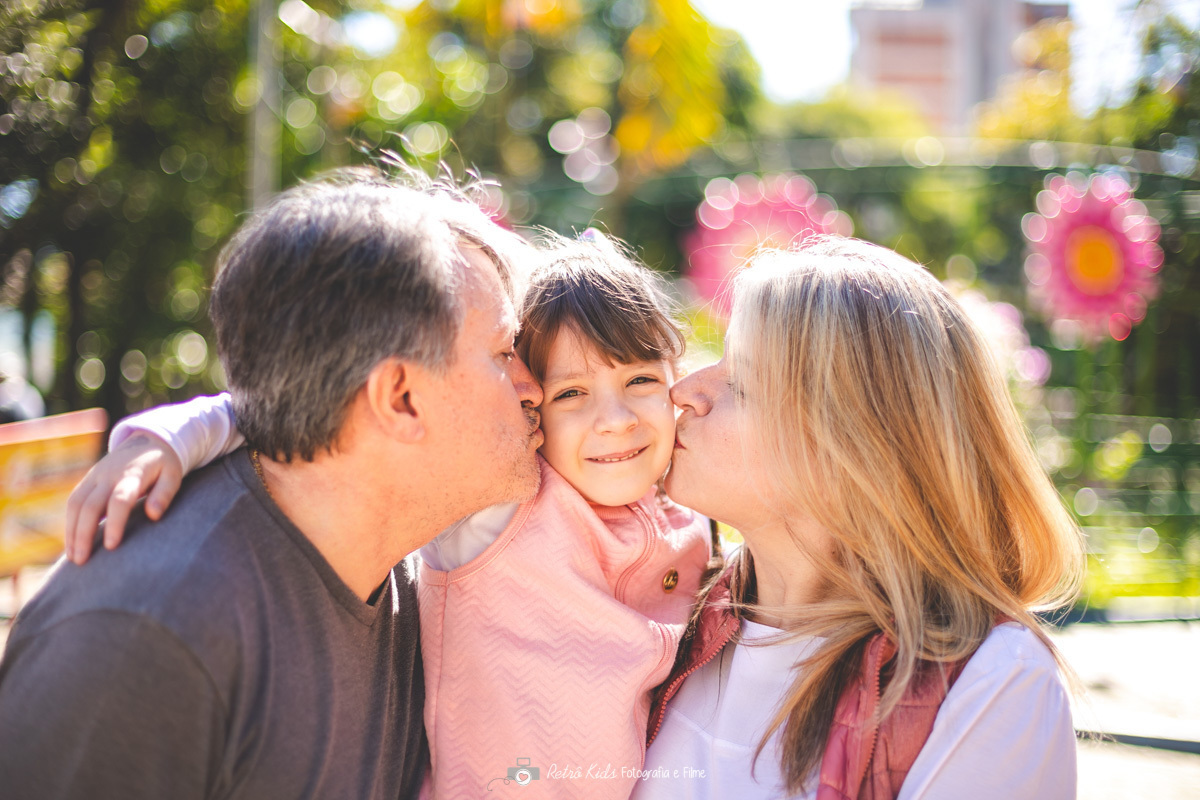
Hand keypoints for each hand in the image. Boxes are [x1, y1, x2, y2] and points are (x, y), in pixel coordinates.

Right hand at [64, 432, 183, 564]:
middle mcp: (109, 475)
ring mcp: (95, 477)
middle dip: (84, 534)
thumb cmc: (163, 465)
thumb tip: (154, 516)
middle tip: (82, 561)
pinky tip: (72, 544)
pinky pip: (73, 502)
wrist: (146, 441)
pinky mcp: (87, 481)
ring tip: (74, 558)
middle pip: (90, 506)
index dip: (115, 523)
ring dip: (72, 531)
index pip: (120, 500)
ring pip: (76, 504)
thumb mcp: (172, 475)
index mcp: (132, 474)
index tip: (111, 546)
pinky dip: (70, 523)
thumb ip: (165, 494)